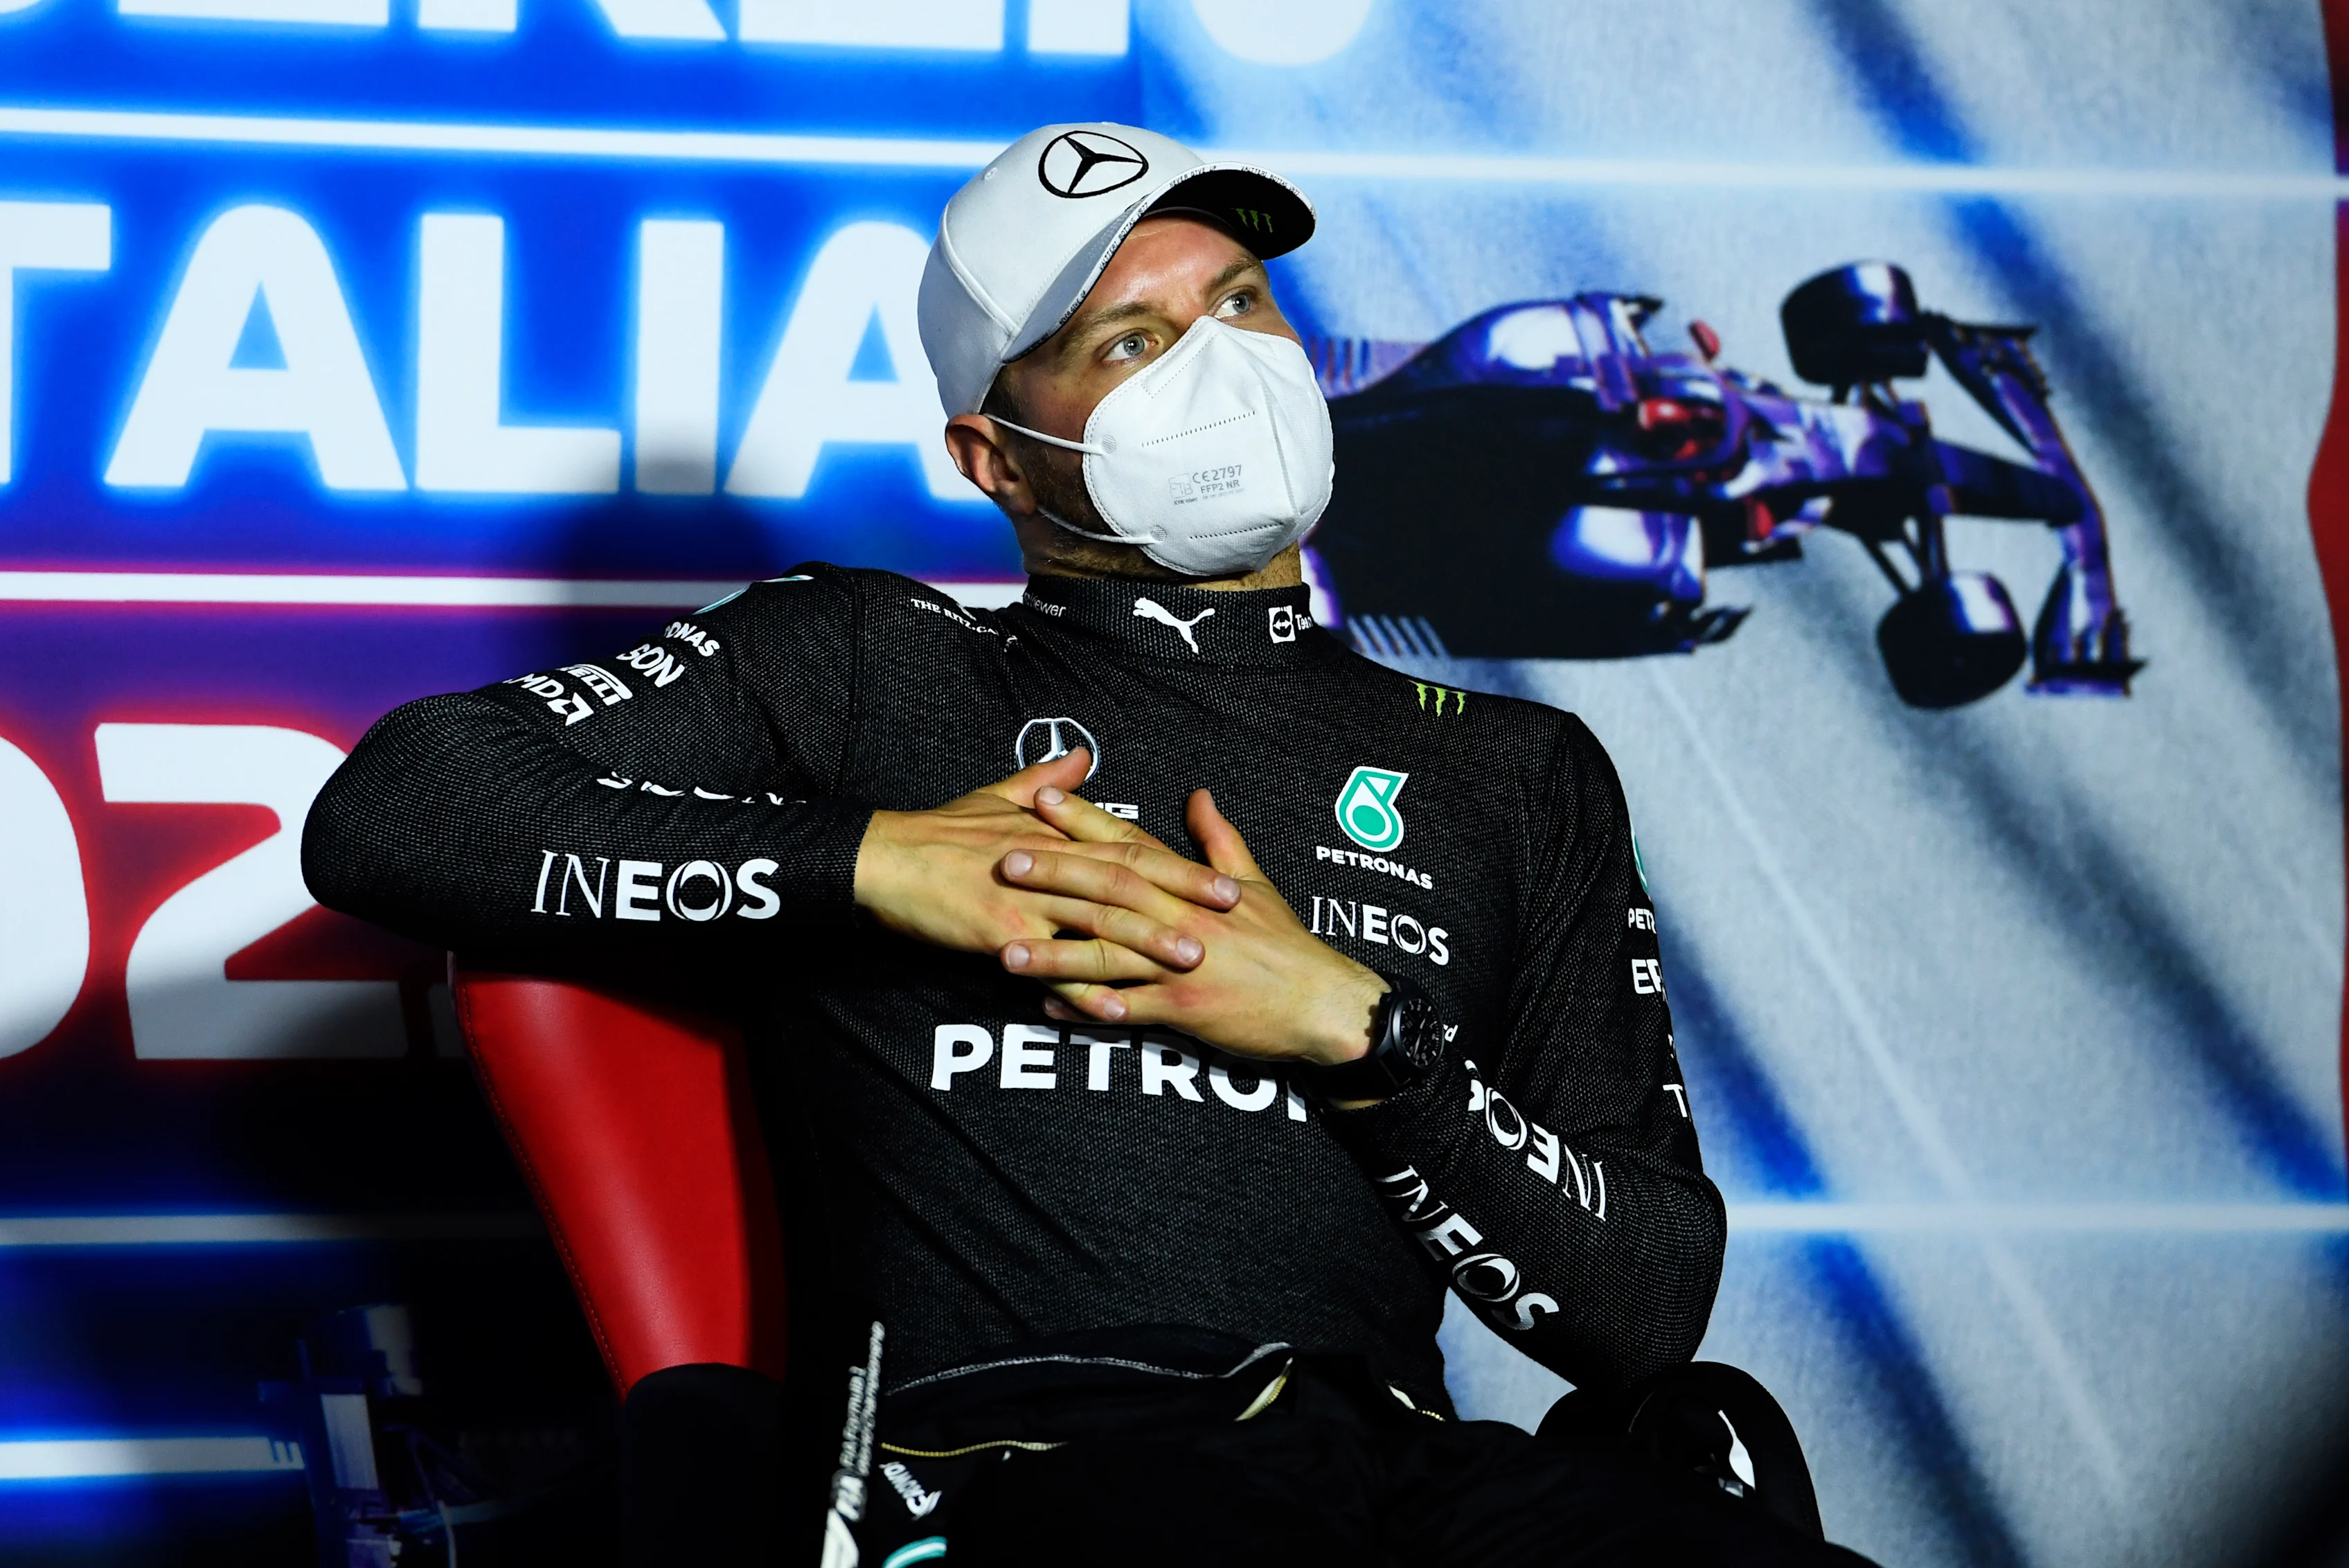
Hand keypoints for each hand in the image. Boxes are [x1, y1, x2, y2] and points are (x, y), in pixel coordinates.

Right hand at [853, 750, 1235, 969]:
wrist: (882, 860)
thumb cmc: (937, 831)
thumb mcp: (994, 796)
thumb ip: (1045, 782)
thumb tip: (1082, 757)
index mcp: (1054, 836)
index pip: (1129, 849)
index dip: (1180, 866)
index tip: (1224, 883)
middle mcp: (1049, 866)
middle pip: (1127, 882)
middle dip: (1181, 900)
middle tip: (1228, 919)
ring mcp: (1026, 901)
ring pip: (1097, 922)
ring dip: (1147, 943)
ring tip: (1190, 961)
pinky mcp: (1000, 934)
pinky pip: (1051, 967)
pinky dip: (1086, 990)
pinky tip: (1118, 1009)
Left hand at [999, 786, 1387, 1068]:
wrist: (1323, 1004)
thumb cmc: (1288, 945)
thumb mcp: (1258, 882)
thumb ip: (1219, 839)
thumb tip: (1197, 794)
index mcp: (1194, 887)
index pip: (1132, 844)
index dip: (1086, 821)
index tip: (1044, 800)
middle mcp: (1182, 919)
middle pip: (1109, 890)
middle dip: (1054, 874)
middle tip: (1003, 861)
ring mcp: (1181, 964)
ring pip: (1107, 955)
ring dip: (1054, 952)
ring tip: (1004, 950)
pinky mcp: (1185, 1009)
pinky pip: (1126, 1010)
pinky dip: (1085, 1010)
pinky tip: (1045, 1008)